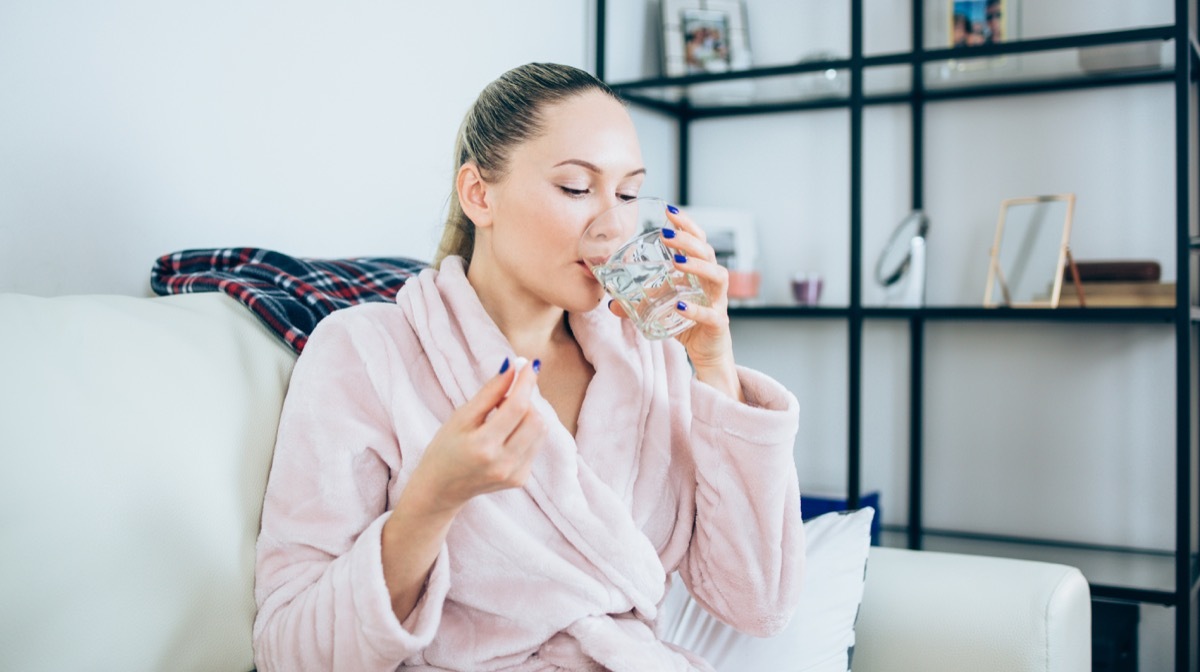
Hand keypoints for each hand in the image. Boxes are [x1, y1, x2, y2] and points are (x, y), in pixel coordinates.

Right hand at [404, 359, 545, 516]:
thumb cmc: (445, 449)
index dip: (526, 383)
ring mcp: (514, 474)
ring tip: (504, 417)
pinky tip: (506, 434)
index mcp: (483, 446)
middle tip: (507, 397)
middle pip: (536, 419)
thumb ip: (489, 393)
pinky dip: (526, 432)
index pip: (517, 407)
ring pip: (541, 431)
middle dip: (527, 400)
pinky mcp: (521, 479)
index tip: (530, 365)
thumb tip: (512, 368)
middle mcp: (503, 463)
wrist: (441, 488)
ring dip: (528, 415)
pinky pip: (535, 445)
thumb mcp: (460, 417)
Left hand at [608, 206, 743, 399]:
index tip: (669, 211)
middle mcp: (711, 283)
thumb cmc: (687, 324)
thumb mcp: (659, 309)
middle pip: (708, 253)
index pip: (698, 241)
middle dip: (689, 241)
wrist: (706, 354)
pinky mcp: (718, 324)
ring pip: (717, 276)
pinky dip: (695, 309)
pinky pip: (710, 314)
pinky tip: (680, 304)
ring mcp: (717, 302)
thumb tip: (610, 300)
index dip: (687, 225)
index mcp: (699, 273)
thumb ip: (638, 302)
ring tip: (677, 262)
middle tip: (667, 235)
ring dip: (698, 266)